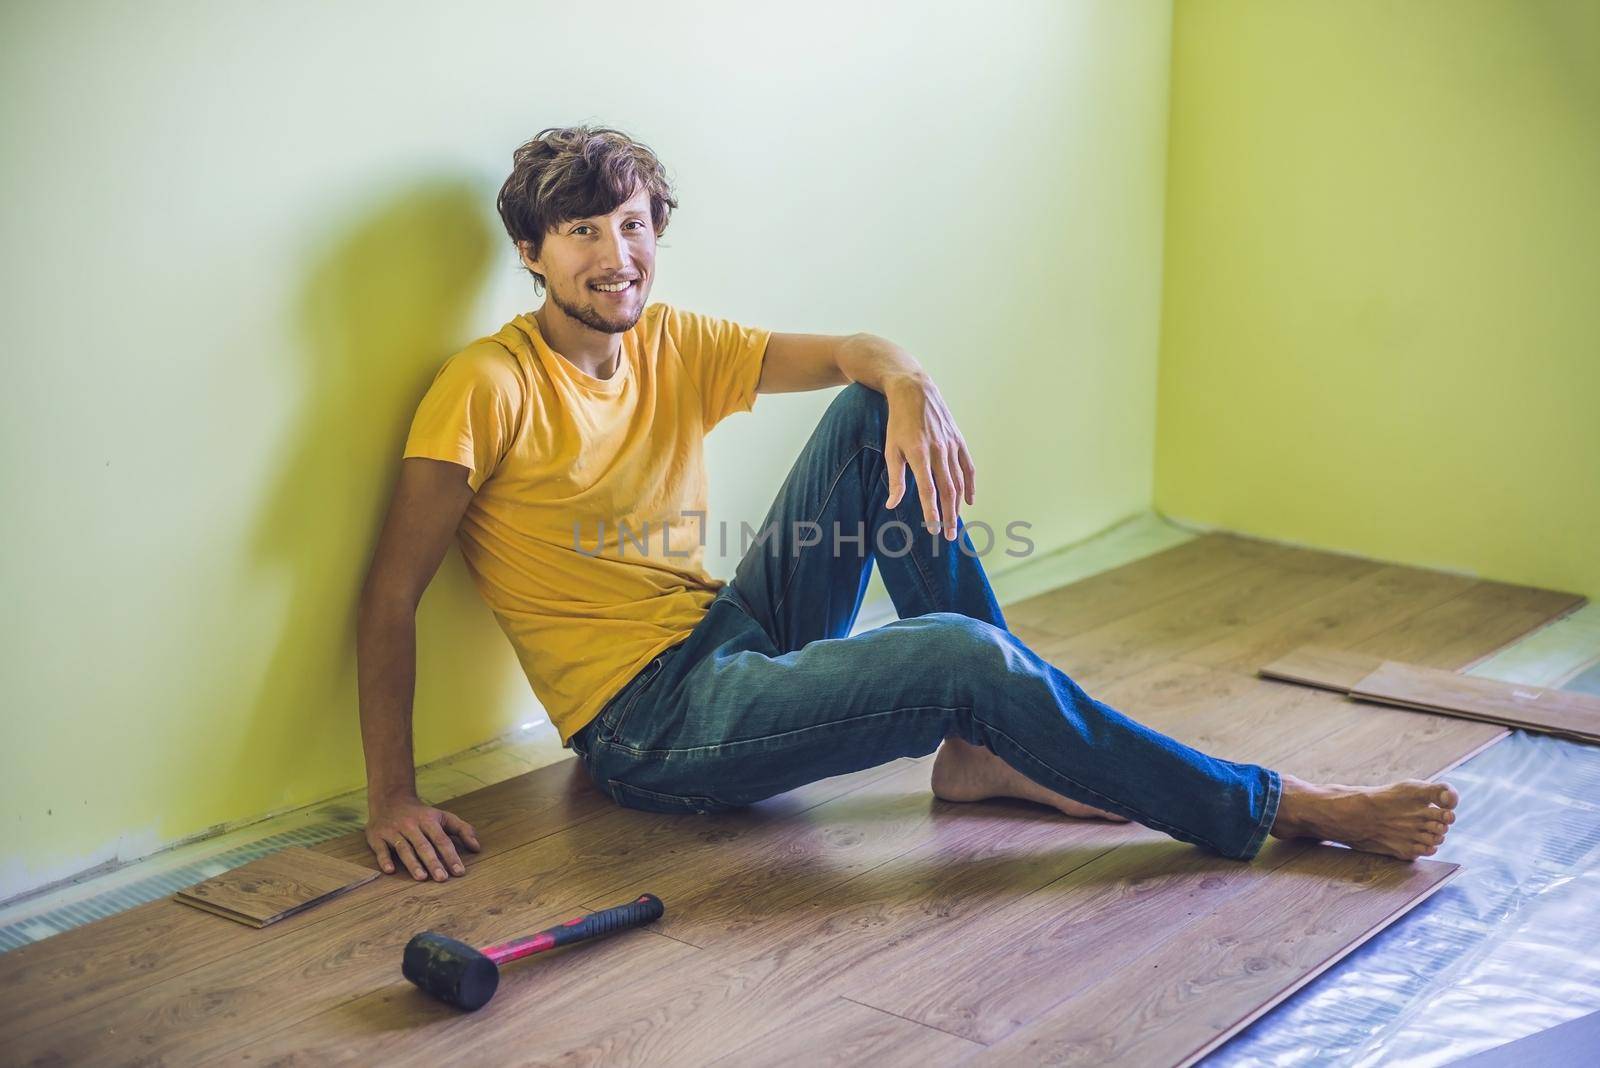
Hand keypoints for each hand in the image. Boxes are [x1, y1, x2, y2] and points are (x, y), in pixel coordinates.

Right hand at [365, 793, 480, 880]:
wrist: (390, 799)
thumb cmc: (421, 814)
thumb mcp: (443, 817)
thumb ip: (462, 830)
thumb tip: (477, 848)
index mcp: (428, 821)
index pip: (442, 840)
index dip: (451, 856)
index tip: (459, 872)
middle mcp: (411, 825)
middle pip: (424, 846)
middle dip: (433, 862)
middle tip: (442, 879)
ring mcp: (393, 831)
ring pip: (404, 848)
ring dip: (412, 863)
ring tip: (422, 878)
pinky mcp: (377, 836)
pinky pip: (381, 849)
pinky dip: (385, 859)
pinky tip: (390, 871)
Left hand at [882, 376, 975, 540]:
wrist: (915, 391)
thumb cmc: (898, 422)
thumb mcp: (891, 449)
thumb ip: (895, 479)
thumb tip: (892, 504)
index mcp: (919, 453)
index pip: (928, 490)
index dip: (932, 511)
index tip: (934, 529)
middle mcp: (939, 451)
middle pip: (948, 490)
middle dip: (949, 515)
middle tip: (949, 536)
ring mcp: (952, 445)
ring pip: (959, 481)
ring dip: (959, 505)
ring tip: (956, 524)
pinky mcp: (959, 441)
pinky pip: (968, 467)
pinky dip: (970, 485)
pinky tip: (969, 501)